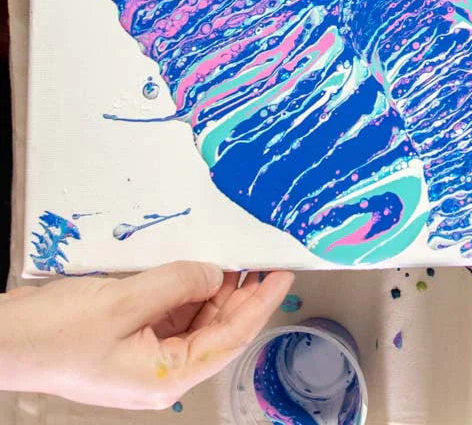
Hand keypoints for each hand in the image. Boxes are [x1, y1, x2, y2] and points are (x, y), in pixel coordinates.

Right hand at [0, 263, 293, 408]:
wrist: (1, 341)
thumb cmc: (53, 335)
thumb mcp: (125, 302)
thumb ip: (179, 283)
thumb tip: (216, 273)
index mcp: (166, 376)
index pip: (232, 337)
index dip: (262, 304)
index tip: (284, 275)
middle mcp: (162, 371)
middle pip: (220, 329)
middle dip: (245, 293)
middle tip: (266, 257)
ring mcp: (146, 355)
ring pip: (200, 318)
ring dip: (219, 288)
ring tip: (239, 254)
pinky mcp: (131, 339)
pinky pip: (175, 311)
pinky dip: (192, 288)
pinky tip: (202, 264)